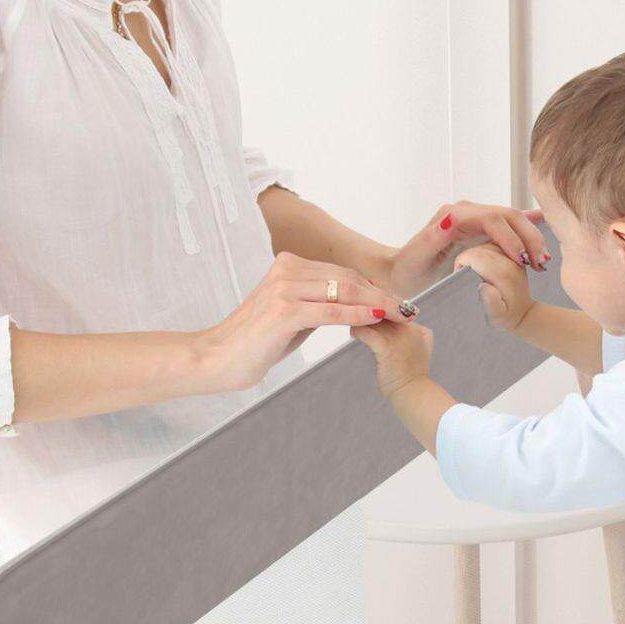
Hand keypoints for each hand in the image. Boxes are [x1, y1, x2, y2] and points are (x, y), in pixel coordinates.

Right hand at [188, 252, 406, 396]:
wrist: (216, 358)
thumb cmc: (254, 341)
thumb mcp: (292, 315)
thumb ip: (318, 303)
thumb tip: (352, 303)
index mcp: (288, 265)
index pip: (342, 273)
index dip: (373, 287)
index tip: (396, 300)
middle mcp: (287, 269)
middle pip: (348, 280)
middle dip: (382, 295)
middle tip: (408, 308)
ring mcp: (284, 288)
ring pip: (344, 293)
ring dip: (377, 304)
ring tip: (401, 315)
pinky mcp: (284, 311)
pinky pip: (331, 311)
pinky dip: (358, 315)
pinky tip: (379, 318)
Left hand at [357, 313, 434, 399]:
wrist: (413, 393)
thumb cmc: (413, 374)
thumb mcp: (423, 347)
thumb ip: (419, 333)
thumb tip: (414, 326)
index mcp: (416, 327)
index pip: (394, 305)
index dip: (379, 302)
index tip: (366, 305)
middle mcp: (409, 328)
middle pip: (383, 308)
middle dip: (366, 306)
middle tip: (353, 308)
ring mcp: (399, 337)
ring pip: (373, 318)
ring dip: (359, 317)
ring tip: (351, 321)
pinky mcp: (387, 348)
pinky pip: (367, 333)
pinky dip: (358, 331)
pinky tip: (353, 334)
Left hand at [388, 199, 548, 297]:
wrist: (401, 273)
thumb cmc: (407, 271)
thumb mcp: (416, 258)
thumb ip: (433, 237)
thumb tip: (453, 217)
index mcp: (454, 215)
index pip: (493, 219)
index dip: (511, 238)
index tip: (523, 260)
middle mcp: (467, 211)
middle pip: (508, 216)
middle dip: (528, 238)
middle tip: (541, 263)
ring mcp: (475, 218)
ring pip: (513, 219)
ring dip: (531, 237)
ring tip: (543, 260)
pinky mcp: (480, 228)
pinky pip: (508, 223)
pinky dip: (527, 222)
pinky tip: (545, 220)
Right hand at [454, 243, 534, 334]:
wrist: (524, 312)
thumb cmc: (506, 316)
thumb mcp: (497, 316)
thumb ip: (491, 302)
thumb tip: (483, 286)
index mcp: (503, 274)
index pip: (475, 256)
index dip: (462, 262)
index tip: (459, 275)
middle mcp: (510, 261)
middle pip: (480, 248)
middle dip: (468, 258)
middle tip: (465, 274)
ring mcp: (513, 256)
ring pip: (486, 243)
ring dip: (477, 253)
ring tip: (474, 270)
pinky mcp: (514, 254)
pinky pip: (494, 244)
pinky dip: (485, 251)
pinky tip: (483, 264)